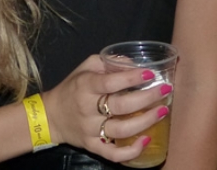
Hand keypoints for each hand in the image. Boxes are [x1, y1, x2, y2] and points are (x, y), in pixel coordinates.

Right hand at [41, 55, 170, 162]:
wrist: (51, 116)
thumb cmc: (73, 87)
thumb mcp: (86, 67)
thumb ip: (109, 62)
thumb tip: (135, 63)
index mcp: (86, 86)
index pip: (110, 82)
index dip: (131, 78)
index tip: (150, 74)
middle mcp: (88, 109)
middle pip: (120, 106)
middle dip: (147, 98)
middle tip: (165, 90)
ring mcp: (90, 130)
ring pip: (121, 130)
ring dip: (145, 121)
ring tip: (163, 111)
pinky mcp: (92, 146)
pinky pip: (113, 154)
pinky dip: (131, 151)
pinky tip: (146, 140)